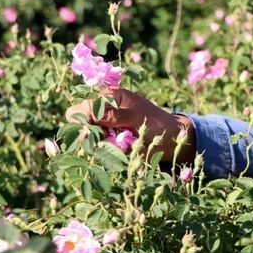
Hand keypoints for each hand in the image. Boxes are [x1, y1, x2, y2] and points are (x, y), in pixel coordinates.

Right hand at [65, 87, 195, 162]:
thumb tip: (88, 112)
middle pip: (80, 126)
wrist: (171, 140)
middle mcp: (102, 113)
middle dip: (91, 136)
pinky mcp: (109, 144)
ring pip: (88, 142)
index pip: (81, 108)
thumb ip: (111, 114)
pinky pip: (98, 151)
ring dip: (100, 147)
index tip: (91, 132)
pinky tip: (121, 151)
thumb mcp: (134, 116)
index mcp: (107, 98)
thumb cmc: (155, 122)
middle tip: (108, 139)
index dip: (82, 121)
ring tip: (120, 145)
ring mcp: (105, 129)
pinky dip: (106, 154)